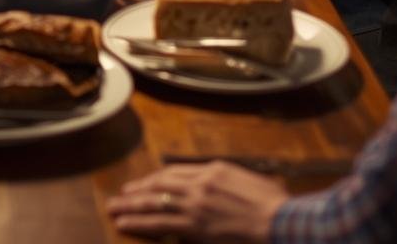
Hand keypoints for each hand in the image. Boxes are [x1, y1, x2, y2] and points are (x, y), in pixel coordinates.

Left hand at [105, 161, 288, 242]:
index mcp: (213, 171)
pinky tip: (125, 223)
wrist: (282, 222)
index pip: (174, 173)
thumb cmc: (274, 207)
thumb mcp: (250, 183)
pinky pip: (159, 224)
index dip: (155, 180)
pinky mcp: (195, 226)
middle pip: (158, 185)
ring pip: (153, 202)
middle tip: (119, 196)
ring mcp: (195, 205)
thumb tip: (216, 186)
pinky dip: (139, 223)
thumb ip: (227, 183)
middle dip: (136, 191)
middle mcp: (200, 184)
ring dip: (130, 206)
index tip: (142, 185)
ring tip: (114, 209)